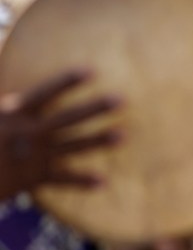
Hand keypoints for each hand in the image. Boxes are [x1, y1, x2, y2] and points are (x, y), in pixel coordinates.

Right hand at [0, 69, 120, 199]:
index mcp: (11, 114)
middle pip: (68, 118)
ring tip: (124, 136)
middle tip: (122, 100)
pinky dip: (81, 181)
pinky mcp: (33, 178)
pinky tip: (103, 181)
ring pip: (72, 147)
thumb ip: (4, 99)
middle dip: (95, 109)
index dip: (67, 81)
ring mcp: (34, 157)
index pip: (44, 93)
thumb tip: (3, 68)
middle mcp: (28, 134)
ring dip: (98, 141)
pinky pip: (62, 180)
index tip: (92, 71)